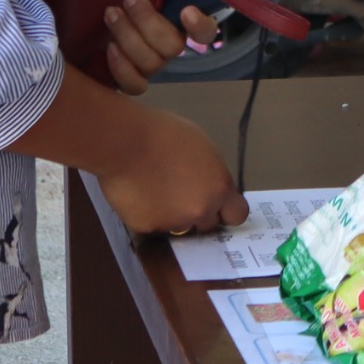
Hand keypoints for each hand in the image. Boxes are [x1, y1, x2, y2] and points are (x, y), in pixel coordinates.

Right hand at [95, 106, 247, 235]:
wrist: (126, 144)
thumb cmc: (166, 134)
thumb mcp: (203, 149)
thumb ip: (211, 175)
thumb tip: (210, 187)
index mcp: (219, 189)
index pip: (237, 215)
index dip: (226, 211)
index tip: (218, 205)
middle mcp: (200, 211)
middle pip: (207, 225)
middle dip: (198, 214)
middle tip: (181, 196)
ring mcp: (173, 223)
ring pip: (179, 227)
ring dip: (173, 216)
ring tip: (156, 192)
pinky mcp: (147, 229)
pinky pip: (153, 226)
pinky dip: (149, 215)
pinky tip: (139, 195)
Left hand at [101, 0, 220, 94]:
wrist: (105, 0)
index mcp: (187, 19)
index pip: (207, 30)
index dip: (200, 26)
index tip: (187, 11)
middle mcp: (174, 44)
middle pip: (172, 47)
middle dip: (149, 22)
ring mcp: (153, 61)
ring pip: (151, 63)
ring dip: (128, 37)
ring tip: (111, 13)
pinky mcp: (131, 74)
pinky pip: (134, 85)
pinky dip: (121, 69)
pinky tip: (109, 47)